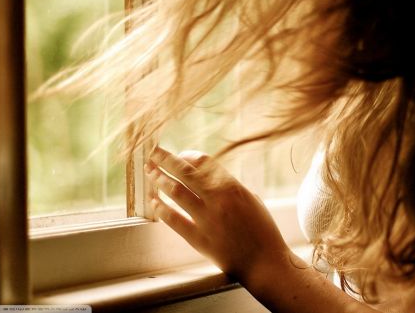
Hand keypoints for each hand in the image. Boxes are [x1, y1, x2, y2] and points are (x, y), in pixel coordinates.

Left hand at [145, 146, 290, 282]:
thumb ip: (229, 187)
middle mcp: (218, 200)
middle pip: (185, 172)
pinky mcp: (199, 239)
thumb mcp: (251, 199)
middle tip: (153, 152)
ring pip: (175, 192)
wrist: (265, 262)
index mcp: (233, 187)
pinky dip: (161, 208)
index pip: (203, 162)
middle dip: (165, 159)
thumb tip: (208, 177)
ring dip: (159, 179)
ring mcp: (207, 220)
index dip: (187, 155)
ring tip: (149, 172)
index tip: (180, 155)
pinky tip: (153, 201)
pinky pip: (173, 220)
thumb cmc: (262, 230)